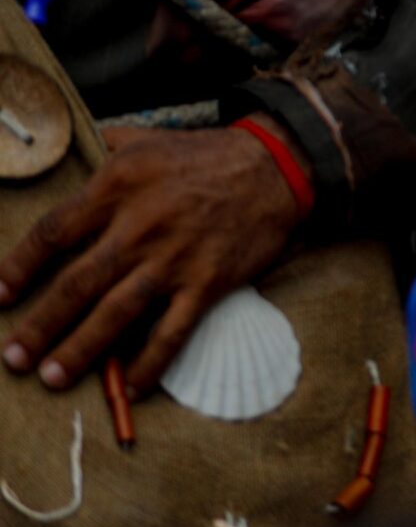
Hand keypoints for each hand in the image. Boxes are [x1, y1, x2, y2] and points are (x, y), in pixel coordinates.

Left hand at [0, 124, 302, 391]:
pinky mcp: (209, 282)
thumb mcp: (147, 138)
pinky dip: (150, 363)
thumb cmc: (206, 154)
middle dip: (39, 325)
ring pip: (115, 313)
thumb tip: (69, 151)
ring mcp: (176, 257)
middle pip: (76, 283)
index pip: (53, 233)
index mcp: (119, 186)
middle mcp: (141, 225)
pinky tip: (131, 387)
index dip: (18, 267)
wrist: (278, 165)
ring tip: (51, 377)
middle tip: (12, 358)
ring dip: (79, 350)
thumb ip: (104, 149)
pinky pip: (173, 331)